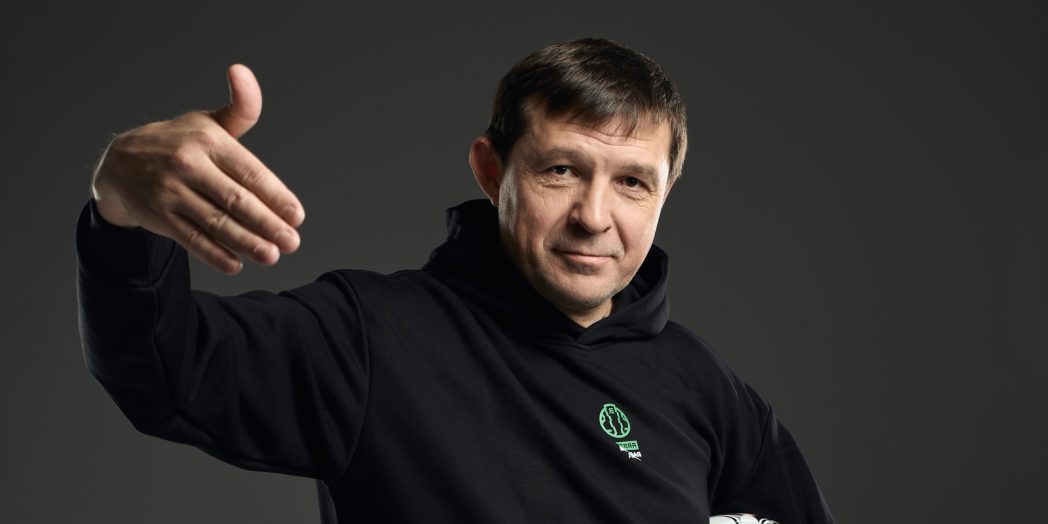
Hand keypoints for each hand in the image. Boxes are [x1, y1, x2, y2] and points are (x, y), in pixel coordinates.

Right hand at [90, 64, 303, 274]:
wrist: (120, 163)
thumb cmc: (179, 142)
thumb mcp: (208, 123)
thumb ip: (240, 109)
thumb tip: (243, 72)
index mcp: (208, 141)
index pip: (250, 172)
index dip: (277, 196)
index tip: (297, 216)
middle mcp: (188, 164)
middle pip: (236, 200)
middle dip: (268, 224)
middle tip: (292, 242)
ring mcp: (171, 192)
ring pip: (216, 222)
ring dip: (247, 242)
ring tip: (272, 256)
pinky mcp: (158, 216)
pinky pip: (191, 239)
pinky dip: (214, 254)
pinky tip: (236, 264)